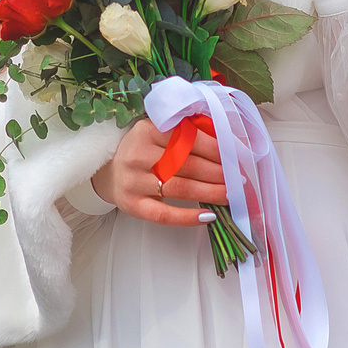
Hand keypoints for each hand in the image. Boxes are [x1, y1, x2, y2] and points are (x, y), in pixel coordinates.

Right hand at [94, 117, 224, 226]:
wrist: (107, 171)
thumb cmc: (142, 150)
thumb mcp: (157, 131)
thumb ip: (186, 131)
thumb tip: (226, 140)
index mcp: (147, 130)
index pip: (188, 138)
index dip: (216, 148)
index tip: (236, 157)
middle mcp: (138, 154)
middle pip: (188, 164)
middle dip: (218, 172)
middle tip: (239, 179)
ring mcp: (133, 181)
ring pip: (180, 189)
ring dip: (211, 193)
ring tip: (231, 195)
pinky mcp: (132, 205)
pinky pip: (164, 214)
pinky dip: (188, 217)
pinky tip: (208, 216)